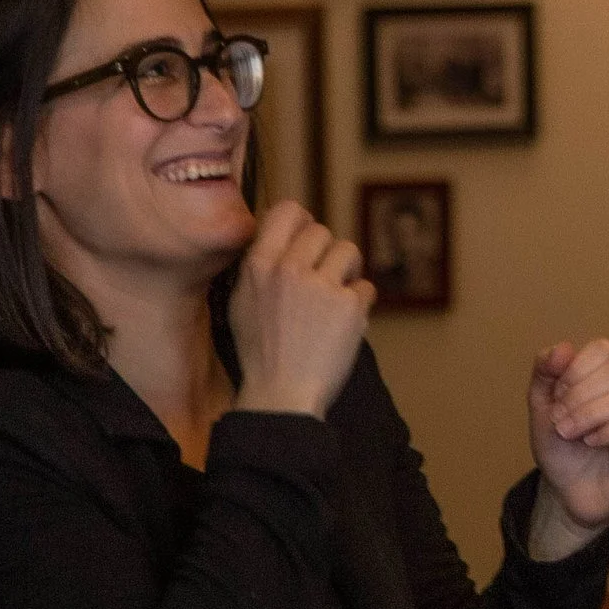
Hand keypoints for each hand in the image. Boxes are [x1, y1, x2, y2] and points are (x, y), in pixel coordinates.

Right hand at [229, 199, 373, 418]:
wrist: (281, 397)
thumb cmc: (260, 353)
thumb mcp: (242, 302)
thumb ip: (261, 265)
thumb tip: (283, 233)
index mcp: (259, 265)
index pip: (289, 210)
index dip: (302, 223)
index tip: (305, 241)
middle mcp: (289, 269)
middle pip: (323, 231)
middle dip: (325, 254)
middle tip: (320, 283)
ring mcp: (321, 286)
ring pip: (349, 251)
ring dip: (346, 273)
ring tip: (333, 302)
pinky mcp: (349, 305)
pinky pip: (365, 287)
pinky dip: (359, 305)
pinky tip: (342, 326)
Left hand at [527, 339, 608, 553]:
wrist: (567, 493)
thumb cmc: (562, 448)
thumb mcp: (542, 408)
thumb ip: (545, 374)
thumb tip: (562, 348)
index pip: (603, 350)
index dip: (574, 372)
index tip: (556, 398)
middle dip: (580, 398)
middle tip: (560, 422)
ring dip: (590, 417)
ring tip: (571, 434)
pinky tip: (593, 443)